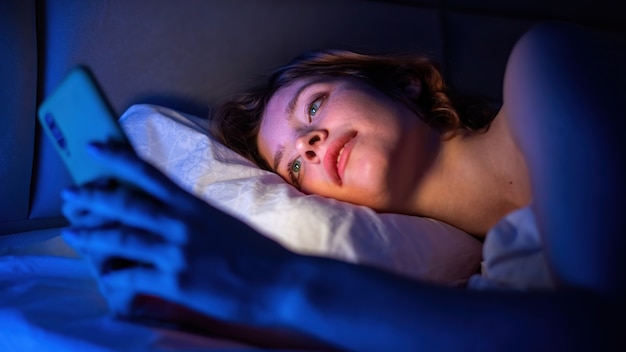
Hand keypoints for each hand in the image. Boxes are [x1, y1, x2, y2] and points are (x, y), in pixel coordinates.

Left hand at [61, 142, 293, 324]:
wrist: (283, 282)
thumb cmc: (258, 255)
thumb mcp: (224, 224)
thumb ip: (194, 219)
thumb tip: (170, 219)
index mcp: (194, 206)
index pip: (149, 173)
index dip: (117, 158)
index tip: (94, 147)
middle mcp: (182, 223)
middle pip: (125, 203)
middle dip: (91, 197)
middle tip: (69, 195)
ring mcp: (177, 252)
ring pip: (119, 238)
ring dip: (90, 235)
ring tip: (73, 233)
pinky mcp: (176, 282)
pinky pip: (130, 278)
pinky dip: (113, 279)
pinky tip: (106, 279)